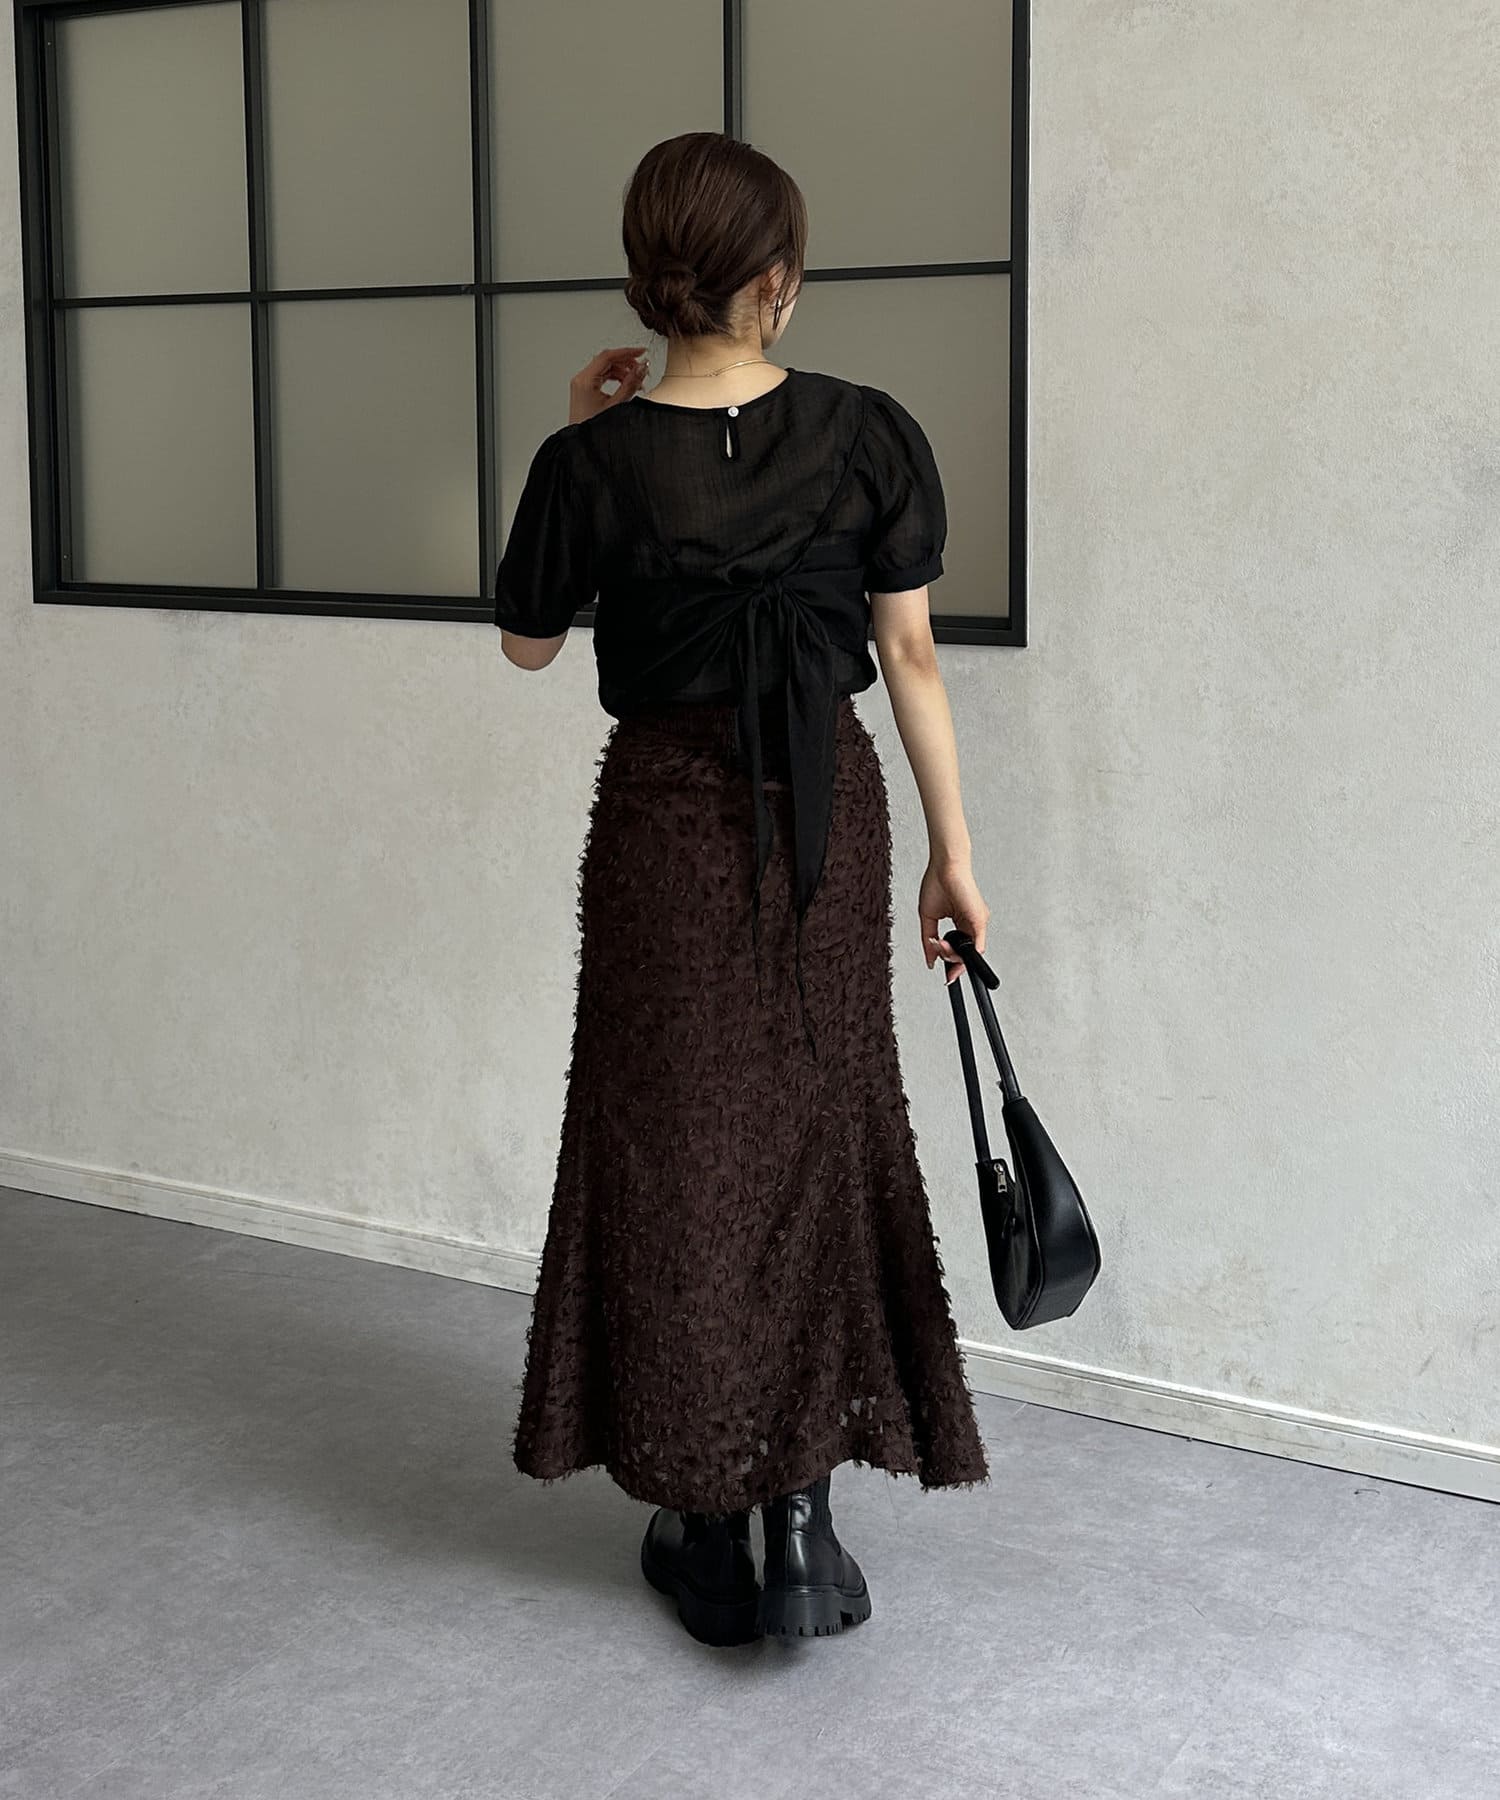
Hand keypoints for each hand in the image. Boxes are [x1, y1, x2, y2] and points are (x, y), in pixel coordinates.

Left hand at [568, 346, 649, 423]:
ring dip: (622, 371)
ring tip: (636, 381)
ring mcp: (582, 385)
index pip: (608, 356)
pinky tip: (626, 385)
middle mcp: (581, 380)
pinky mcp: (585, 391)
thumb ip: (630, 384)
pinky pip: (601, 377)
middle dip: (626, 362)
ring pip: (605, 368)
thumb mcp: (617, 405)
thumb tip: (641, 369)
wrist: (582, 445)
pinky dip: (615, 377)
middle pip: (606, 361)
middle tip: (641, 369)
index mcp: (586, 380)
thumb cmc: (593, 429)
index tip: (641, 352)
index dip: (627, 352)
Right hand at [919, 855, 989, 985]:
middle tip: (937, 956)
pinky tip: (953, 951)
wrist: (944, 865)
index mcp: (961, 922)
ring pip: (970, 952)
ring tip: (939, 945)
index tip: (946, 974)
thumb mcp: (928, 917)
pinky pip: (978, 944)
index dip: (952, 962)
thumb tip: (930, 959)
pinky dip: (966, 953)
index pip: (959, 949)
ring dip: (953, 955)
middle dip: (951, 961)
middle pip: (965, 953)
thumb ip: (928, 940)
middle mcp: (971, 923)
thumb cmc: (937, 883)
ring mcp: (977, 922)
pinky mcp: (980, 919)